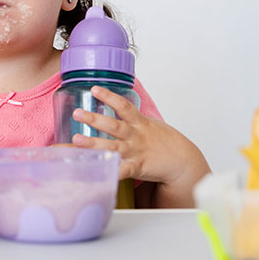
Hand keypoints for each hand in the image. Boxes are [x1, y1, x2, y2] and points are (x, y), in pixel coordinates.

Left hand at [70, 86, 209, 206]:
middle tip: (76, 113)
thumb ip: (132, 118)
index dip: (109, 96)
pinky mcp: (137, 168)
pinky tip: (97, 170)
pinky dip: (111, 170)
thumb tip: (114, 106)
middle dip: (94, 119)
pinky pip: (122, 170)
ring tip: (76, 139)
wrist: (182, 161)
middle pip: (113, 126)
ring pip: (112, 147)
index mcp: (139, 123)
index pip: (123, 106)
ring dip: (93, 143)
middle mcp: (136, 136)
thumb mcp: (149, 124)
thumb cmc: (164, 141)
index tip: (94, 89)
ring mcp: (136, 152)